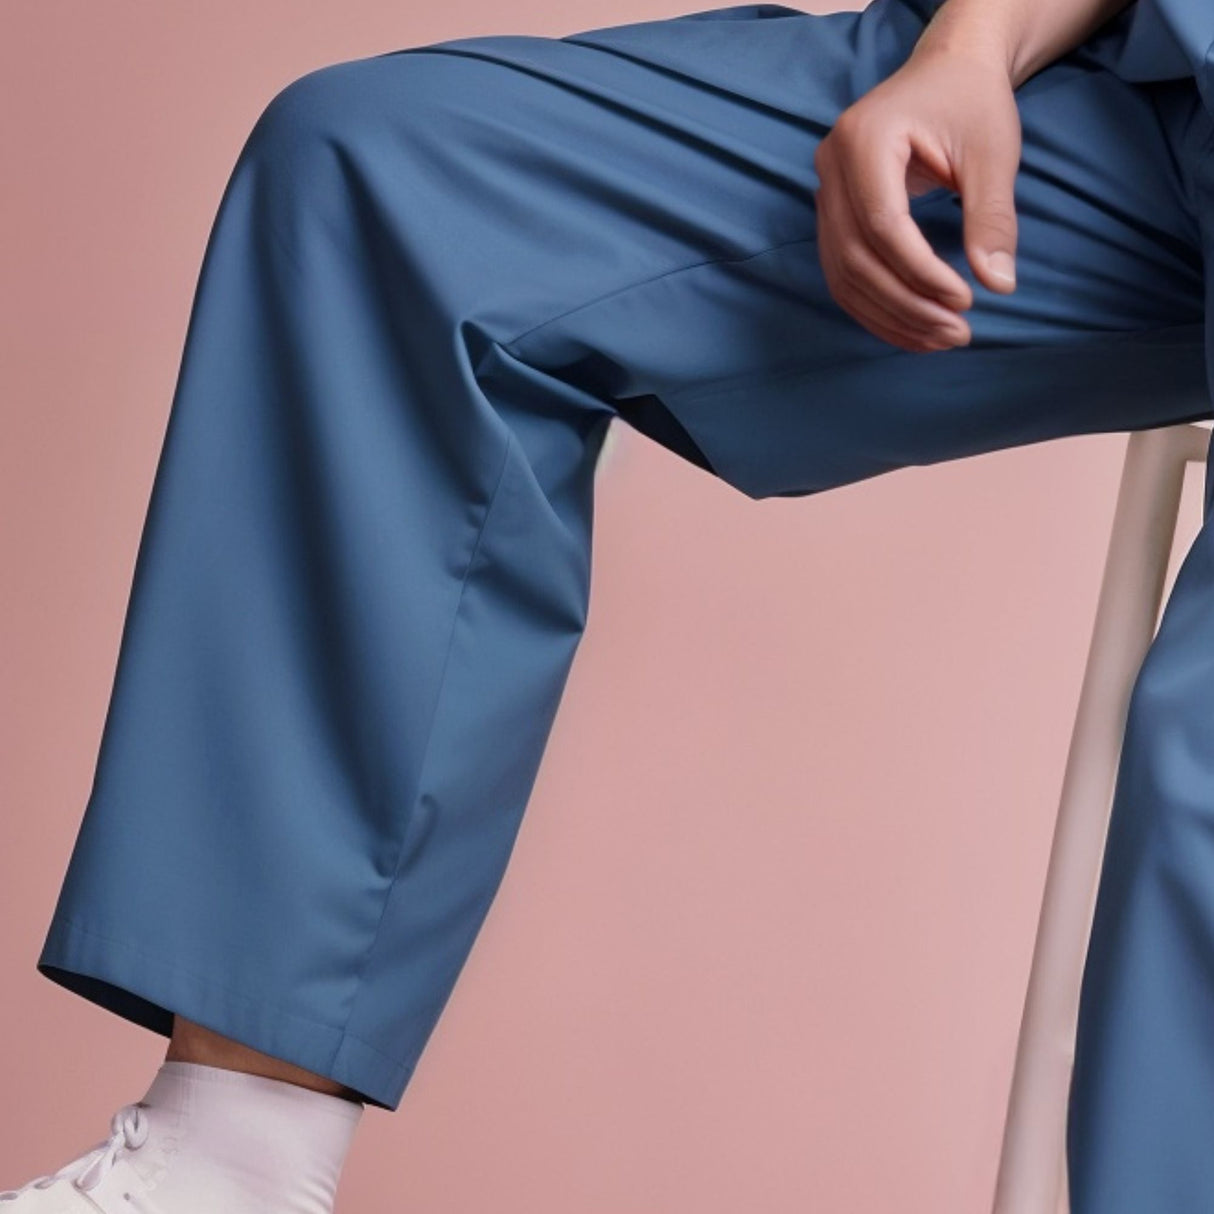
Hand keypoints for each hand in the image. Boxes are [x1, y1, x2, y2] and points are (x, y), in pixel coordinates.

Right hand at [812, 40, 1021, 351]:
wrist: (946, 72)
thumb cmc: (970, 102)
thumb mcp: (993, 154)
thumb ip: (992, 218)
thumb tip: (998, 285)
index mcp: (864, 139)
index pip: (883, 225)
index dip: (921, 273)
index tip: (965, 301)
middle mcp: (830, 166)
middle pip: (857, 258)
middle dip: (906, 305)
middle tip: (957, 333)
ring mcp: (823, 192)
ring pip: (844, 276)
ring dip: (890, 316)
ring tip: (939, 339)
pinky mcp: (829, 214)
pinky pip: (843, 275)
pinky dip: (876, 308)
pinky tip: (912, 328)